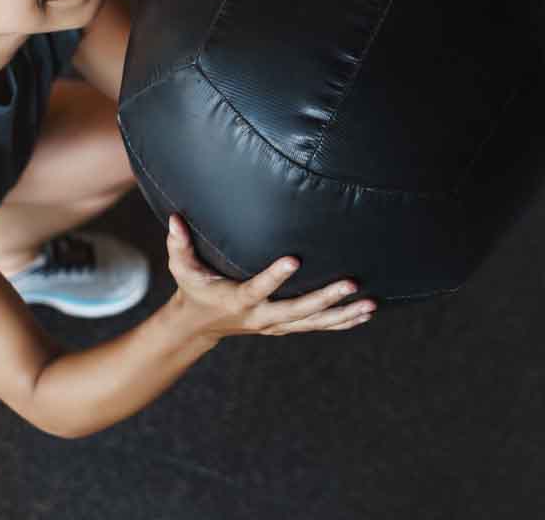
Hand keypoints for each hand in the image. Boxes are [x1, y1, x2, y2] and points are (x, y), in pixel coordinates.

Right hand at [164, 213, 375, 340]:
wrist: (199, 326)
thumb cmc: (194, 289)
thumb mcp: (182, 268)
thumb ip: (179, 243)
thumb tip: (174, 218)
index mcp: (237, 299)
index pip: (257, 288)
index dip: (275, 276)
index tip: (294, 259)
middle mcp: (260, 316)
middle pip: (297, 310)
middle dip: (325, 298)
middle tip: (351, 284)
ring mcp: (275, 324)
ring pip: (313, 322)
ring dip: (342, 314)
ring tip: (369, 304)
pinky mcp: (285, 326)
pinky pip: (317, 326)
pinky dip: (341, 322)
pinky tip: (364, 315)